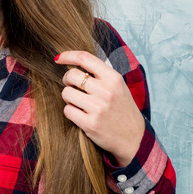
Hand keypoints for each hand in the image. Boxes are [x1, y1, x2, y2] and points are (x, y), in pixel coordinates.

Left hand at [55, 50, 144, 166]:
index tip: (58, 59)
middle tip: (73, 87)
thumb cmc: (122, 109)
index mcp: (114, 78)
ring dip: (69, 97)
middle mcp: (106, 91)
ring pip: (66, 93)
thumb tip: (73, 64)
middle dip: (67, 80)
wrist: (134, 138)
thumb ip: (100, 75)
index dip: (68, 56)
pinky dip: (70, 111)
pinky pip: (67, 110)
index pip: (85, 58)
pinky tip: (81, 114)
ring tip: (80, 103)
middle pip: (71, 75)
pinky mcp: (89, 123)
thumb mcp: (118, 87)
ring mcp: (98, 108)